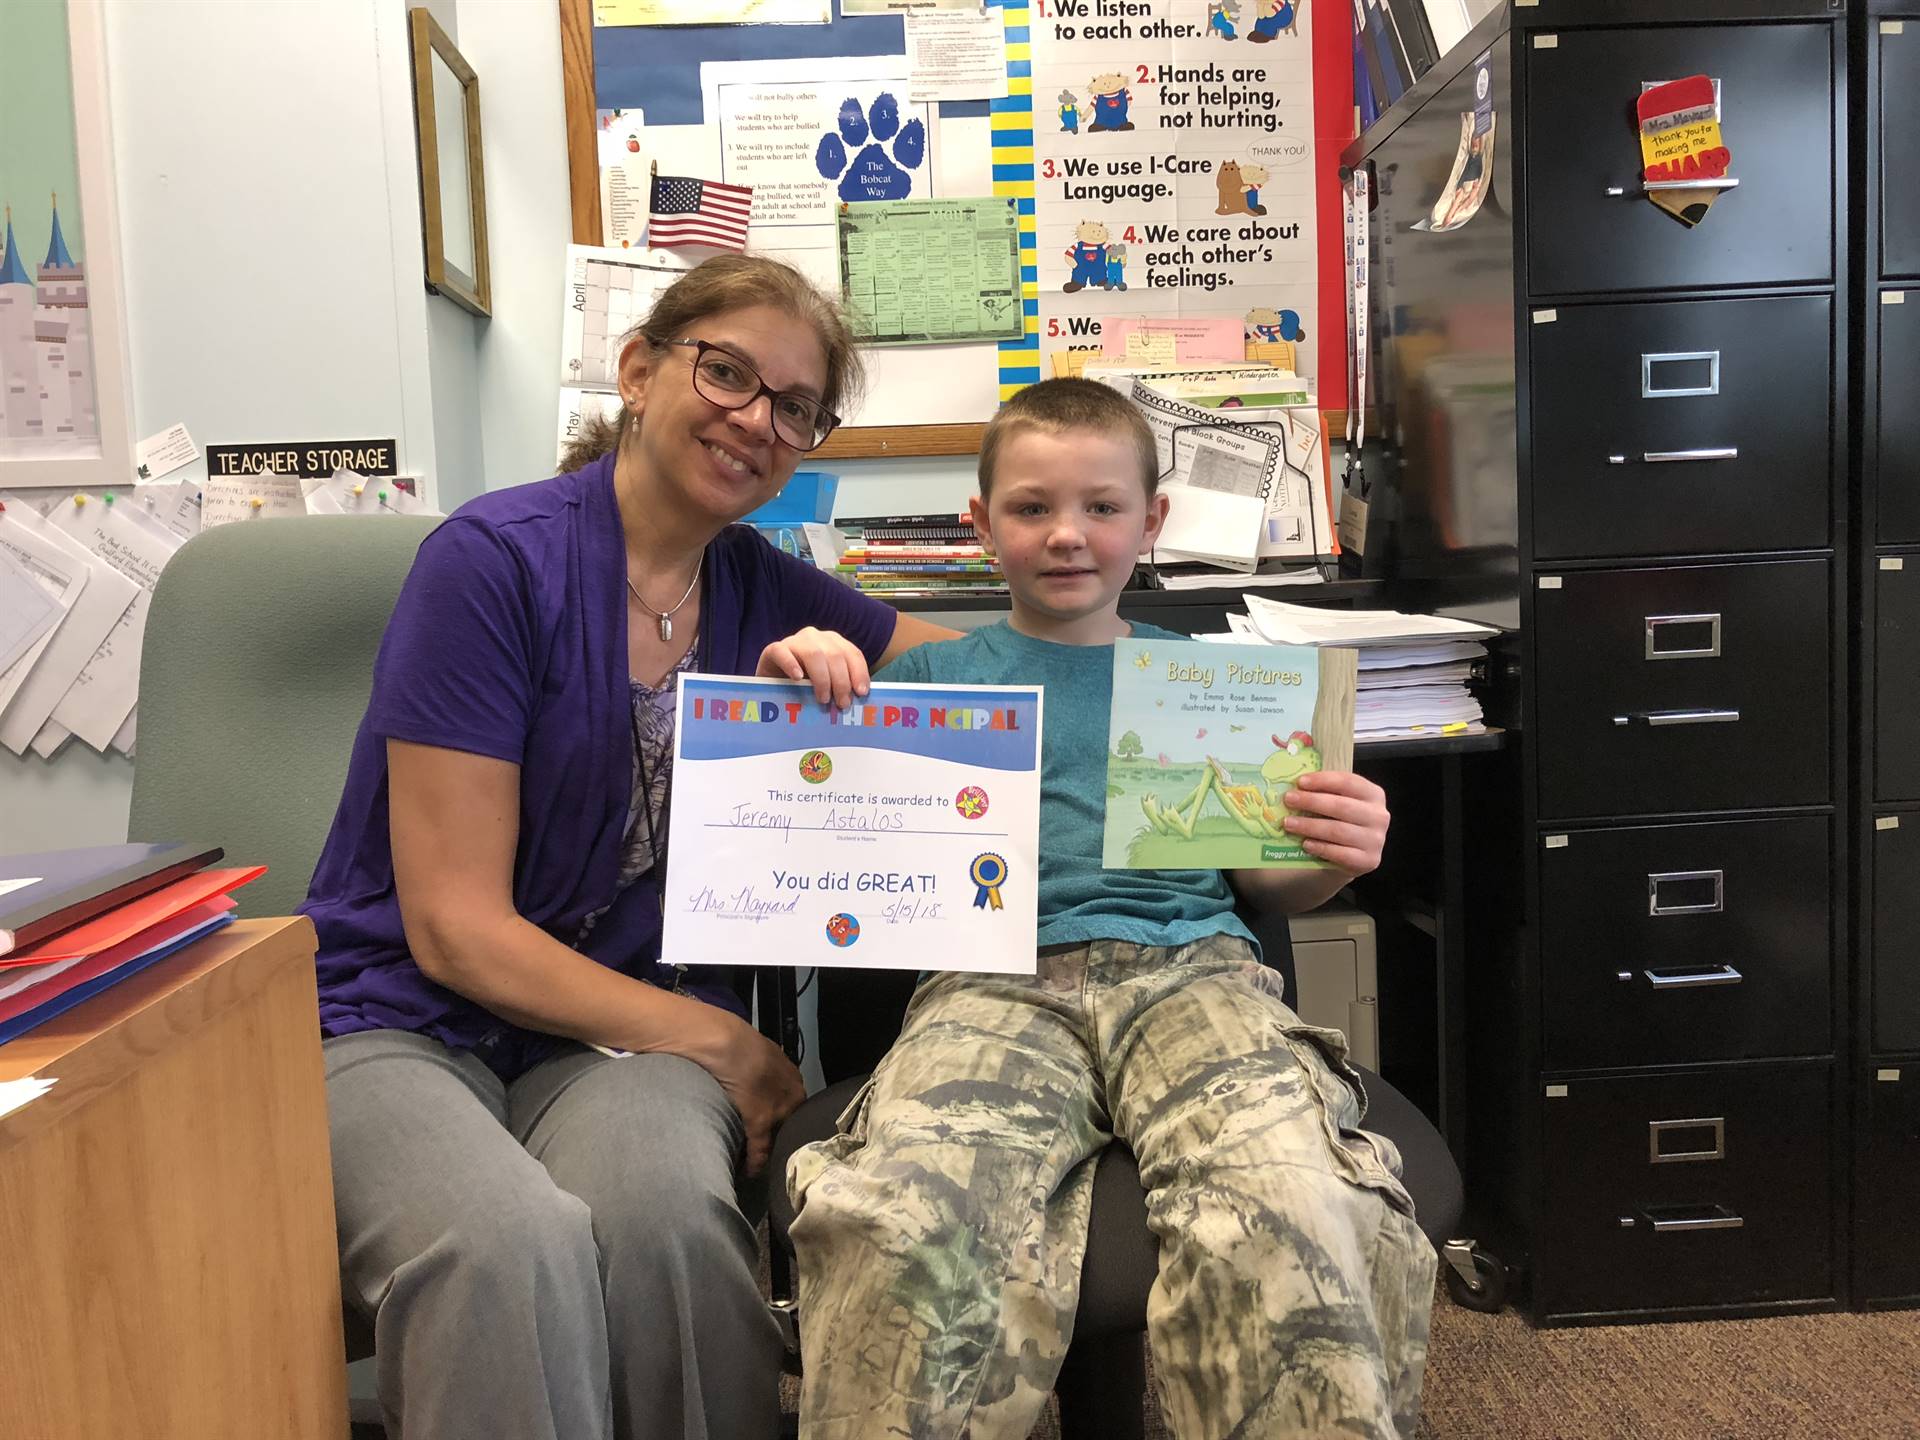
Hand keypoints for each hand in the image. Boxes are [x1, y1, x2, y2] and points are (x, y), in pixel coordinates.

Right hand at [683, 1005, 806, 1177]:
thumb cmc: (736, 1043)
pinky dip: (755, 1163)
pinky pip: (760, 1150)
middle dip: (782, 1138)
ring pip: (778, 1139)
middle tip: (772, 1153)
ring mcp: (779, 1110)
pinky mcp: (761, 1122)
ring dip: (770, 1152)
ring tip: (763, 1166)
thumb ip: (765, 1071)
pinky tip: (751, 1172)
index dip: (784, 1122)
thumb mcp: (760, 1054)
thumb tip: (757, 1080)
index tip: (776, 1133)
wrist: (725, 1043)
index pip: (794, 1108)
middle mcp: (792, 1095)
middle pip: (791, 1125)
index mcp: (792, 1078)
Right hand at [758, 627, 870, 708]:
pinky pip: (782, 652)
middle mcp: (815, 637)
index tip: (861, 692)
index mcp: (833, 643)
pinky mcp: (773, 649)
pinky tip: (798, 678)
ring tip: (823, 699)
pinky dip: (791, 664)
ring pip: (813, 653)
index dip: (859, 672)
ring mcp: (794, 641)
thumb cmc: (803, 687)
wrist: (771, 685)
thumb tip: (858, 700)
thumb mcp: (826, 685)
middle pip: (835, 654)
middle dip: (842, 681)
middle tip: (842, 703)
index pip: (852, 653)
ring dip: (822, 678)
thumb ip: (841, 687)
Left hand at [1282, 770, 1389, 877]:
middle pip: (1341, 806)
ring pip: (1338, 830)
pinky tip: (1305, 844)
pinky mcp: (1369, 860)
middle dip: (1311, 801)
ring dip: (1310, 826)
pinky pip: (1341, 853)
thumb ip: (1324, 792)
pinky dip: (1320, 847)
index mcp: (1374, 794)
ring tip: (1289, 823)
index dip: (1323, 780)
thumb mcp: (1338, 802)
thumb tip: (1295, 786)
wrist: (1351, 855)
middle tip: (1289, 800)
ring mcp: (1376, 840)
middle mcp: (1379, 816)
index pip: (1348, 782)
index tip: (1300, 782)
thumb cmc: (1340, 821)